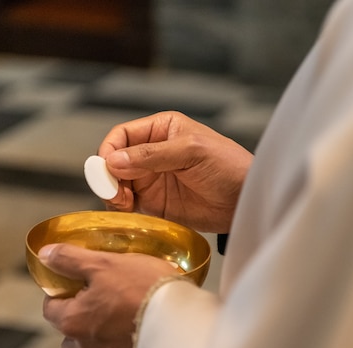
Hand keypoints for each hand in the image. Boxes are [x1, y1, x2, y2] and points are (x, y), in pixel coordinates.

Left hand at [40, 243, 177, 347]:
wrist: (182, 320)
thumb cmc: (142, 287)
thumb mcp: (105, 263)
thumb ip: (71, 259)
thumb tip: (46, 254)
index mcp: (72, 321)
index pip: (51, 307)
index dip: (64, 291)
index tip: (82, 281)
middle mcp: (85, 347)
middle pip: (71, 332)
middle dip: (81, 316)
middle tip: (105, 297)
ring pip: (94, 346)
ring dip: (102, 333)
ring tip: (125, 314)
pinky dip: (124, 343)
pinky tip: (141, 327)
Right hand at [100, 111, 252, 232]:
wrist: (246, 201)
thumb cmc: (228, 167)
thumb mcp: (192, 152)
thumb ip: (153, 155)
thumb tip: (113, 161)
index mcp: (161, 130)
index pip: (122, 135)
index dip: (109, 151)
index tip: (106, 169)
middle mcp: (152, 152)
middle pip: (114, 161)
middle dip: (108, 176)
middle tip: (116, 193)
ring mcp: (152, 179)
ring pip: (117, 184)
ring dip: (113, 194)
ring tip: (125, 204)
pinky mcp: (156, 203)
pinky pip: (129, 204)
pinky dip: (122, 209)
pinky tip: (129, 212)